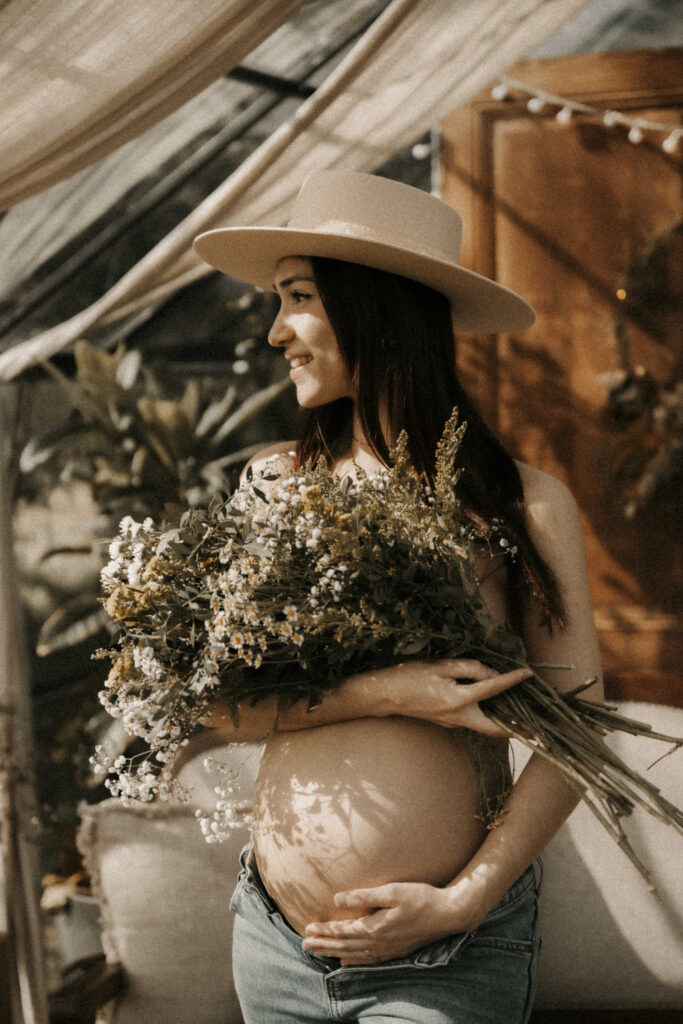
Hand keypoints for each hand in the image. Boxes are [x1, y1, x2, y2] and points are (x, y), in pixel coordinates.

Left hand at [301, 881, 476, 964]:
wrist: (448, 914)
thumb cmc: (421, 897)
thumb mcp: (392, 891)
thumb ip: (363, 896)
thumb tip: (337, 899)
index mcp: (375, 927)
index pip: (342, 931)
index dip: (324, 931)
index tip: (307, 929)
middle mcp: (379, 943)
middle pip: (344, 945)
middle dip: (323, 945)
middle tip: (304, 945)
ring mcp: (388, 949)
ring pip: (354, 954)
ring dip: (334, 953)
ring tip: (318, 953)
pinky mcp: (396, 951)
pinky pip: (368, 960)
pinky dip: (354, 961)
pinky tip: (346, 961)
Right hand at [366, 659, 532, 736]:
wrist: (385, 696)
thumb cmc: (409, 677)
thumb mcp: (439, 666)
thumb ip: (468, 669)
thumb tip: (490, 674)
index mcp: (458, 700)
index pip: (493, 688)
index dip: (512, 680)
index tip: (528, 674)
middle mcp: (459, 717)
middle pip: (494, 729)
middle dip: (515, 729)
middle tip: (535, 727)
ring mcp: (452, 723)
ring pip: (484, 726)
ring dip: (502, 722)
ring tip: (519, 712)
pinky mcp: (446, 722)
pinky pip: (472, 720)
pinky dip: (486, 716)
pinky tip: (491, 705)